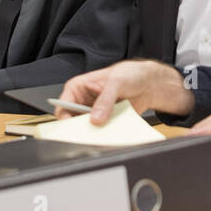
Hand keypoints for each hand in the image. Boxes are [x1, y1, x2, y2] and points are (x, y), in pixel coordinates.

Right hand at [59, 60, 190, 124]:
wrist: (147, 83)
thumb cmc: (129, 74)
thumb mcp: (116, 82)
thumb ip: (105, 100)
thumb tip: (96, 118)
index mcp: (78, 88)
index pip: (63, 107)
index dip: (66, 119)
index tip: (75, 128)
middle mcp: (82, 102)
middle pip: (73, 122)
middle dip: (80, 129)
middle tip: (91, 133)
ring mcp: (93, 114)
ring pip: (87, 130)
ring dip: (94, 134)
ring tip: (105, 132)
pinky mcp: (105, 123)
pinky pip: (102, 133)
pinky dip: (106, 135)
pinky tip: (113, 134)